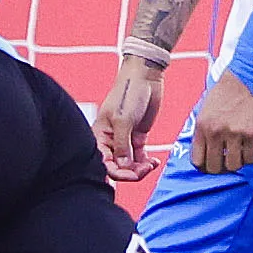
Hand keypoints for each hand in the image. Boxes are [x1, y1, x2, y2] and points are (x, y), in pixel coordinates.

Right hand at [93, 56, 166, 180]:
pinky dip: (146, 162)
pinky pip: (139, 157)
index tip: (133, 174)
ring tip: (151, 164)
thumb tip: (123, 166)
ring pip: (129, 164)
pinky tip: (154, 161)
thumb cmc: (128, 93)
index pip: (104, 163)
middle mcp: (110, 140)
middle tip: (145, 170)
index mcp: (99, 136)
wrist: (144, 77)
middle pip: (117, 166)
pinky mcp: (137, 137)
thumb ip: (122, 145)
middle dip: (131, 172)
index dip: (118, 173)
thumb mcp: (123, 120)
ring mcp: (124, 139)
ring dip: (140, 168)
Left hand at [186, 70, 252, 175]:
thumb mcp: (206, 109)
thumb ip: (205, 130)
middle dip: (221, 168)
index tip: (211, 164)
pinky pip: (251, 158)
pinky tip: (250, 149)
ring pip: (234, 165)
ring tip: (240, 154)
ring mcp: (234, 134)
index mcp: (202, 126)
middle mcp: (216, 132)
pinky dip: (251, 157)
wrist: (249, 76)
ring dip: (237, 162)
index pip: (197, 160)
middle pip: (214, 167)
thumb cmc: (227, 91)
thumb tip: (205, 151)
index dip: (204, 166)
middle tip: (227, 162)